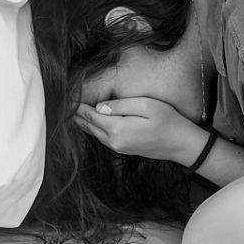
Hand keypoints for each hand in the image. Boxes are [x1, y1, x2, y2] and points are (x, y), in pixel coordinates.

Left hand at [73, 97, 204, 162]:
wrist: (181, 144)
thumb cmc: (168, 121)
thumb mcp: (147, 105)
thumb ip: (121, 105)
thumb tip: (100, 106)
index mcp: (117, 128)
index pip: (89, 114)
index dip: (76, 104)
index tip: (65, 95)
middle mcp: (114, 141)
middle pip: (87, 125)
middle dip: (75, 113)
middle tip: (62, 101)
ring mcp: (118, 147)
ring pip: (93, 132)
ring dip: (82, 121)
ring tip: (71, 109)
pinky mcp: (123, 149)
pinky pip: (101, 137)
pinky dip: (92, 127)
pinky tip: (89, 120)